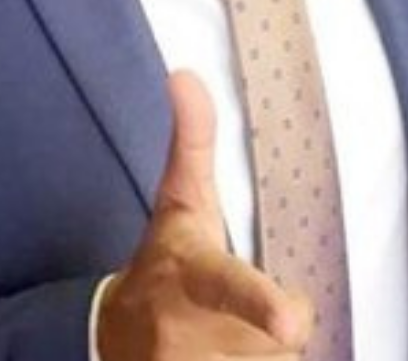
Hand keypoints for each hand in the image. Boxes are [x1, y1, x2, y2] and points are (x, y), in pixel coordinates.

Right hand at [96, 71, 312, 359]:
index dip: (264, 304)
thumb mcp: (181, 203)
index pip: (233, 286)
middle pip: (279, 339)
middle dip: (280, 329)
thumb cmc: (164, 258)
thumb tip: (184, 74)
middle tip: (261, 316)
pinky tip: (239, 352)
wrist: (113, 335)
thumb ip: (193, 142)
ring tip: (242, 336)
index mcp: (197, 275)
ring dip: (270, 352)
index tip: (294, 321)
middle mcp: (195, 332)